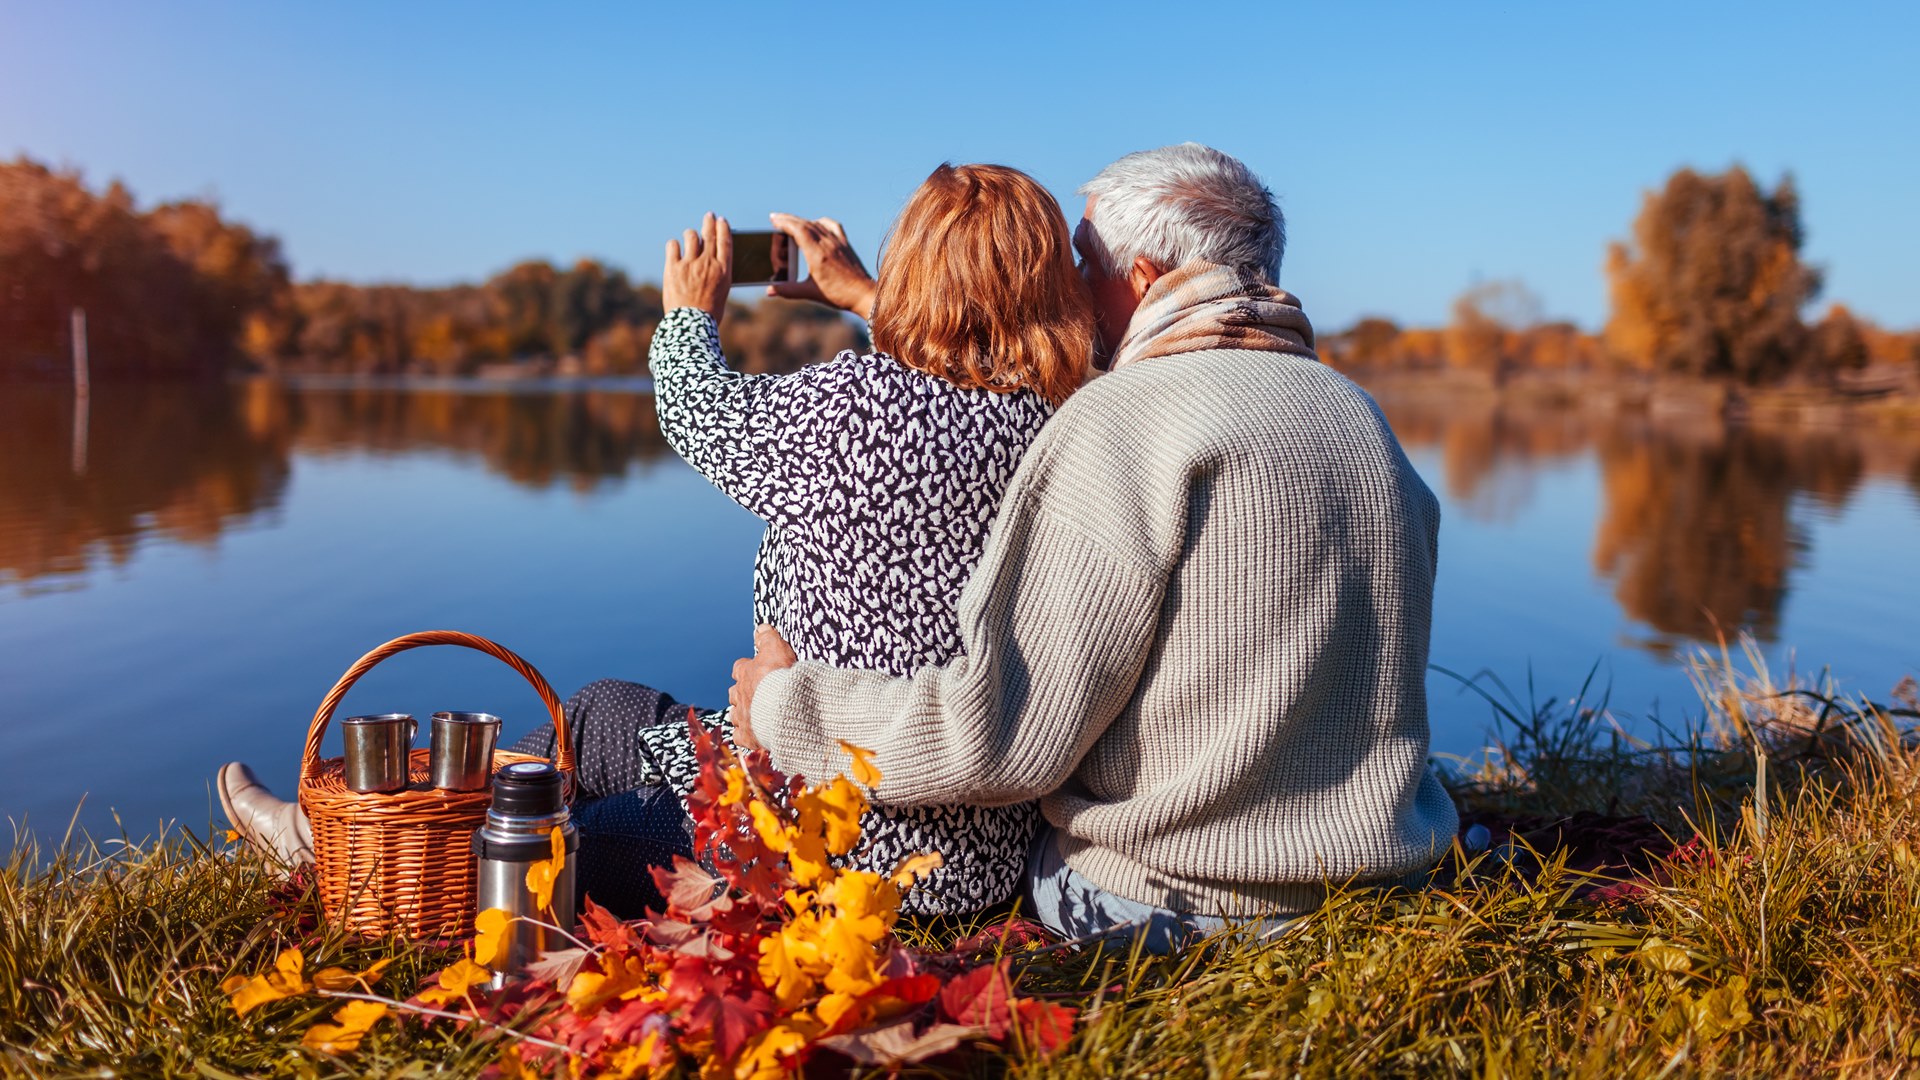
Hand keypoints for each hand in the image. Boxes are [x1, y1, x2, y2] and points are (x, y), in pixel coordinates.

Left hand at [662, 212, 731, 323]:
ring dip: (691, 235)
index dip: (723, 228)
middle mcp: (708, 263)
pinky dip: (674, 245)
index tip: (721, 220)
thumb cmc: (709, 313)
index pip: (725, 241)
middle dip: (709, 222)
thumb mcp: (722, 292)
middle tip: (709, 216)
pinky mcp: (673, 268)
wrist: (691, 325)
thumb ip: (718, 273)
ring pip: (691, 236)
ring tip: (689, 237)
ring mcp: (690, 264)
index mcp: (724, 270)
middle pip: (709, 234)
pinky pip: (672, 245)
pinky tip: (675, 248)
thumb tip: (713, 260)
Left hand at [728, 624, 797, 751]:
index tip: (751, 669)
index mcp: (745, 674)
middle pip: (734, 693)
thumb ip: (768, 637)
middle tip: (754, 695)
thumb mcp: (777, 649)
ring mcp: (742, 716)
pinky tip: (752, 736)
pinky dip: (745, 736)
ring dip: (741, 714)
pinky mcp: (747, 736)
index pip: (740, 668)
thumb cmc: (780, 678)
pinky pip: (740, 737)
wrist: (783, 708)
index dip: (745, 669)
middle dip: (741, 693)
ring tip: (752, 716)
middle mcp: (739, 695)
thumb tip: (761, 626)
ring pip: (735, 715)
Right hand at [767, 212, 877, 316]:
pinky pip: (832, 226)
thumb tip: (769, 291)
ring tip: (790, 221)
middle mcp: (828, 244)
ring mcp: (838, 242)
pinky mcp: (845, 244)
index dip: (784, 222)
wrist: (864, 294)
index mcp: (817, 254)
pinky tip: (816, 224)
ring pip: (817, 224)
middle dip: (788, 219)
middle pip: (805, 224)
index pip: (799, 230)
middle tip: (774, 217)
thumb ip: (788, 290)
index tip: (773, 219)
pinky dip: (820, 222)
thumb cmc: (838, 295)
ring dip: (802, 220)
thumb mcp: (810, 292)